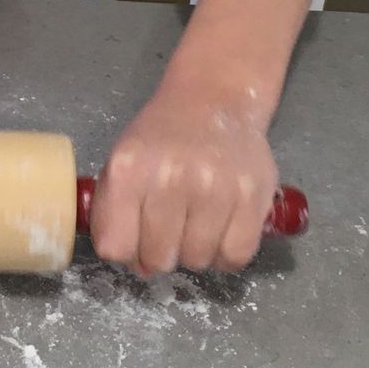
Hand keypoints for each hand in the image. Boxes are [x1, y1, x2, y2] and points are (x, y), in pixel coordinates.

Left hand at [89, 86, 279, 276]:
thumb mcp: (123, 162)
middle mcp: (171, 178)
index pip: (115, 247)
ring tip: (197, 223)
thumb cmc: (163, 135)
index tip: (136, 237)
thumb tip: (141, 268)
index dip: (125, 250)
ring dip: (195, 252)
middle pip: (158, 259)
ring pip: (197, 261)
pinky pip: (235, 257)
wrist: (214, 99)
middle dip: (160, 253)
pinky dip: (226, 255)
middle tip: (170, 229)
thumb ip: (118, 214)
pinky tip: (221, 231)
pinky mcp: (253, 195)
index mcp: (129, 169)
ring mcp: (215, 187)